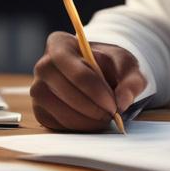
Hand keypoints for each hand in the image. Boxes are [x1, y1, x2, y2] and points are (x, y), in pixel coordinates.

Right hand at [31, 32, 146, 131]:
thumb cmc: (110, 64)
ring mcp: (38, 89)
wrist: (99, 73)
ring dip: (85, 119)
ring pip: (58, 109)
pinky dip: (77, 127)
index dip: (96, 90)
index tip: (114, 104)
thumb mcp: (127, 65)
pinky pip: (56, 123)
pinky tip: (92, 121)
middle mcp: (43, 65)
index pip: (75, 70)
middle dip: (92, 107)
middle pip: (64, 90)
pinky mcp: (40, 110)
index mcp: (60, 44)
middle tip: (112, 114)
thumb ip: (131, 80)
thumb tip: (123, 101)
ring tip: (104, 118)